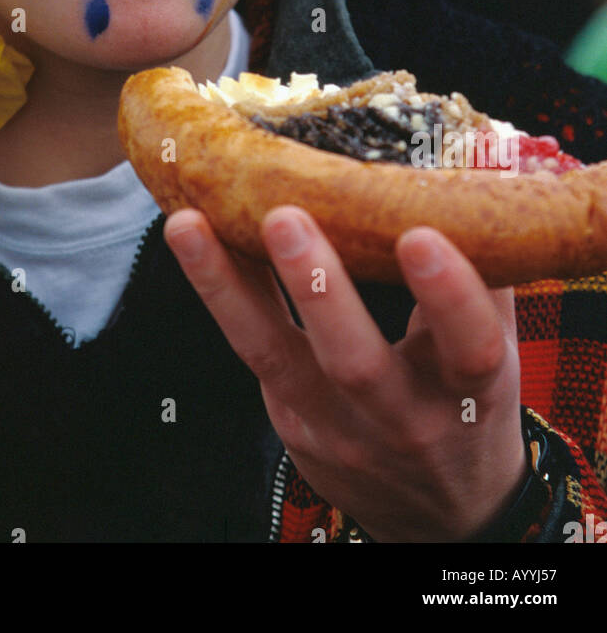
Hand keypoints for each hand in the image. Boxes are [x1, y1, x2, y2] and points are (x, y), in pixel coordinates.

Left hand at [164, 205, 527, 541]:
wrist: (439, 514)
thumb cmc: (467, 405)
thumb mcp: (497, 352)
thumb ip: (486, 275)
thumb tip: (471, 171)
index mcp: (469, 391)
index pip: (467, 347)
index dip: (447, 295)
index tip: (419, 236)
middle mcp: (402, 416)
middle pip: (355, 362)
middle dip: (318, 290)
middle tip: (285, 219)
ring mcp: (337, 425)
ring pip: (274, 356)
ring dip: (227, 288)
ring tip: (189, 225)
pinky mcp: (290, 422)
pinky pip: (251, 350)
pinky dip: (221, 290)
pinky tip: (191, 235)